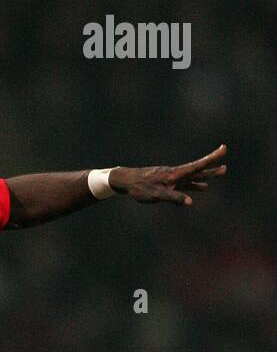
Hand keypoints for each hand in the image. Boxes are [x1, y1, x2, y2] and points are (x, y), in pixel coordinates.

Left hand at [109, 144, 226, 205]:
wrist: (127, 181)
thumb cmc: (140, 188)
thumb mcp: (156, 195)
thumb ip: (173, 198)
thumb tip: (190, 202)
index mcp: (175, 174)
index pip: (196, 166)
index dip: (211, 159)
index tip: (223, 149)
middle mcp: (176, 174)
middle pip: (197, 170)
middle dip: (212, 167)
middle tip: (225, 165)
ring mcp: (172, 177)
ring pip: (193, 176)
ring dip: (206, 175)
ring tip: (219, 172)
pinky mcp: (168, 182)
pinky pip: (185, 183)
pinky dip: (194, 184)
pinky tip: (201, 187)